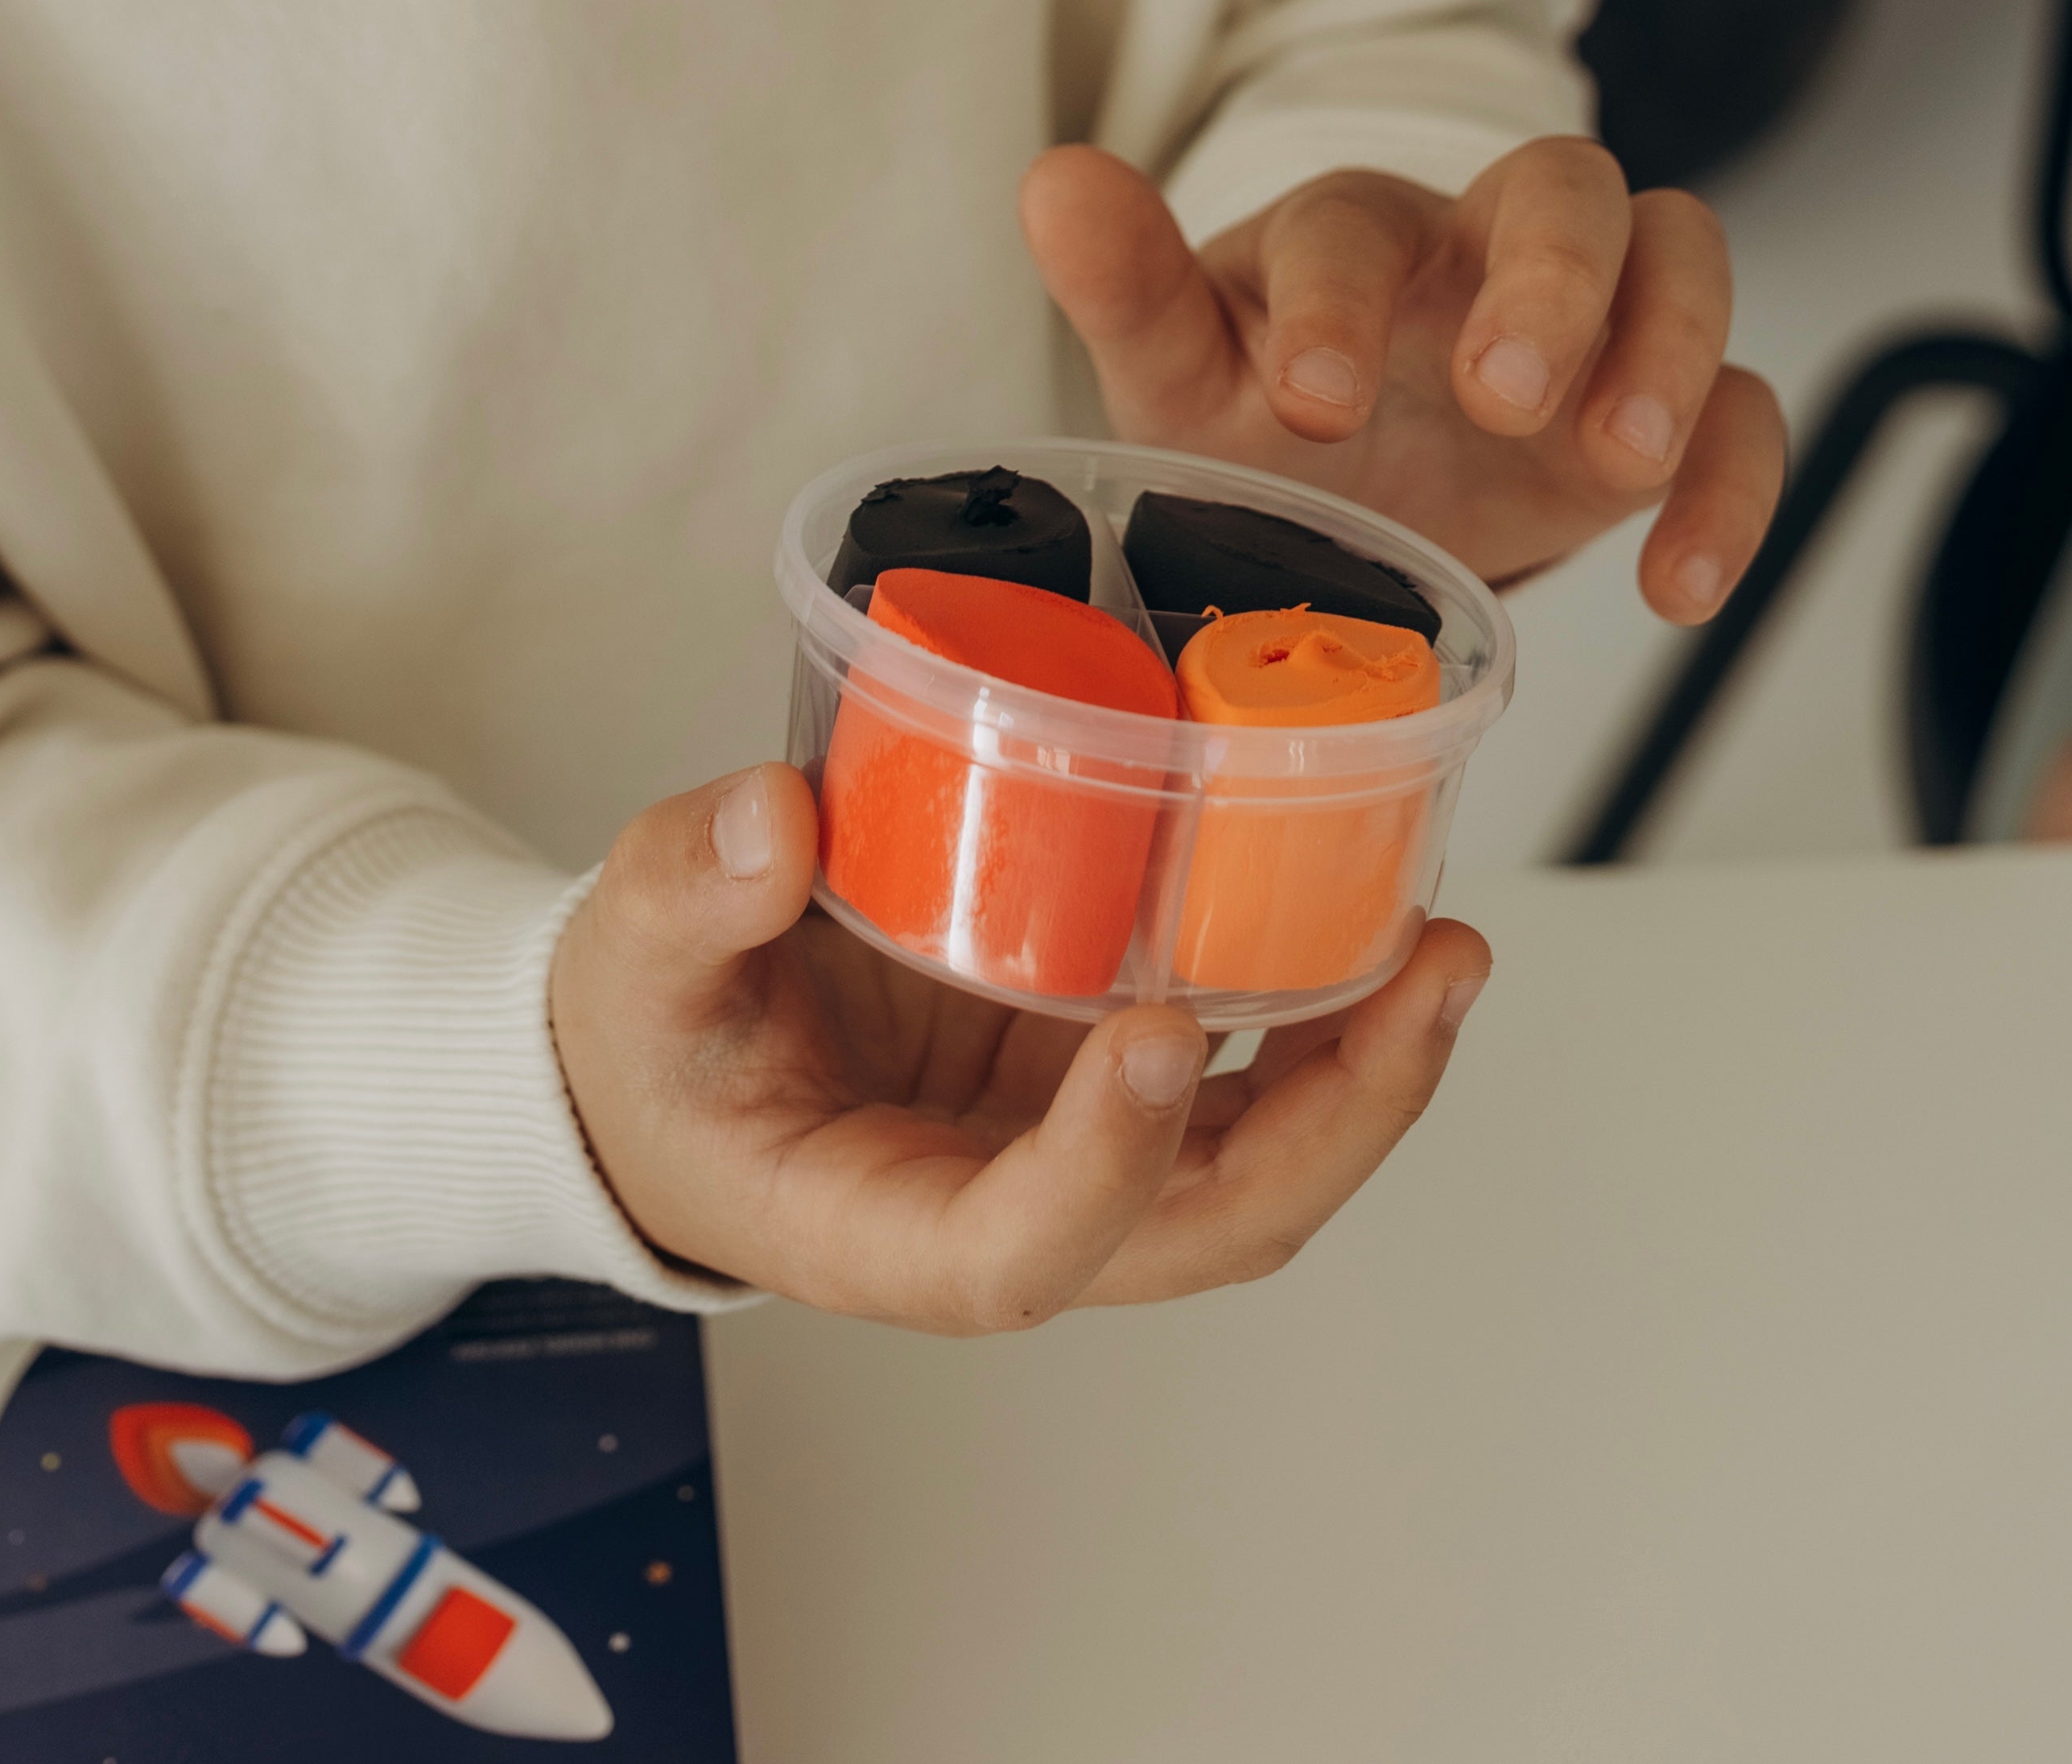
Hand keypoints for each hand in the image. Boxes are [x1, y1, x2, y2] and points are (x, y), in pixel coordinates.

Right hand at [549, 763, 1487, 1332]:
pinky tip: (1378, 919)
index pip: (1017, 1252)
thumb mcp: (628, 959)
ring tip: (1443, 948)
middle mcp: (1008, 1213)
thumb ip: (683, 891)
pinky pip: (1239, 1079)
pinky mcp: (1096, 1076)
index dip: (1101, 1165)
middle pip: (1201, 1229)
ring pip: (1251, 1168)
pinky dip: (1322, 1017)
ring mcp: (1071, 1148)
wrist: (663, 1058)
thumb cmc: (647, 1041)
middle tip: (1420, 982)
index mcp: (879, 1231)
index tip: (1156, 1033)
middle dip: (1334, 1125)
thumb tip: (771, 819)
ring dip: (1362, 1078)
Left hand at [1022, 136, 1781, 621]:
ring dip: (1666, 346)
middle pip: (1562, 185)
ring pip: (1678, 253)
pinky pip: (1743, 406)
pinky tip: (1679, 580)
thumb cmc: (1262, 412)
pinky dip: (1733, 481)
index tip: (1311, 406)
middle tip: (1502, 391)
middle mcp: (1482, 247)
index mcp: (1352, 233)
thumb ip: (1123, 285)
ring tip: (1617, 462)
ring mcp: (1590, 320)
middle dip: (1548, 279)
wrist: (1345, 496)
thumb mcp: (1180, 372)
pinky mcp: (1661, 409)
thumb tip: (1052, 181)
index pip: (1357, 219)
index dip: (1340, 298)